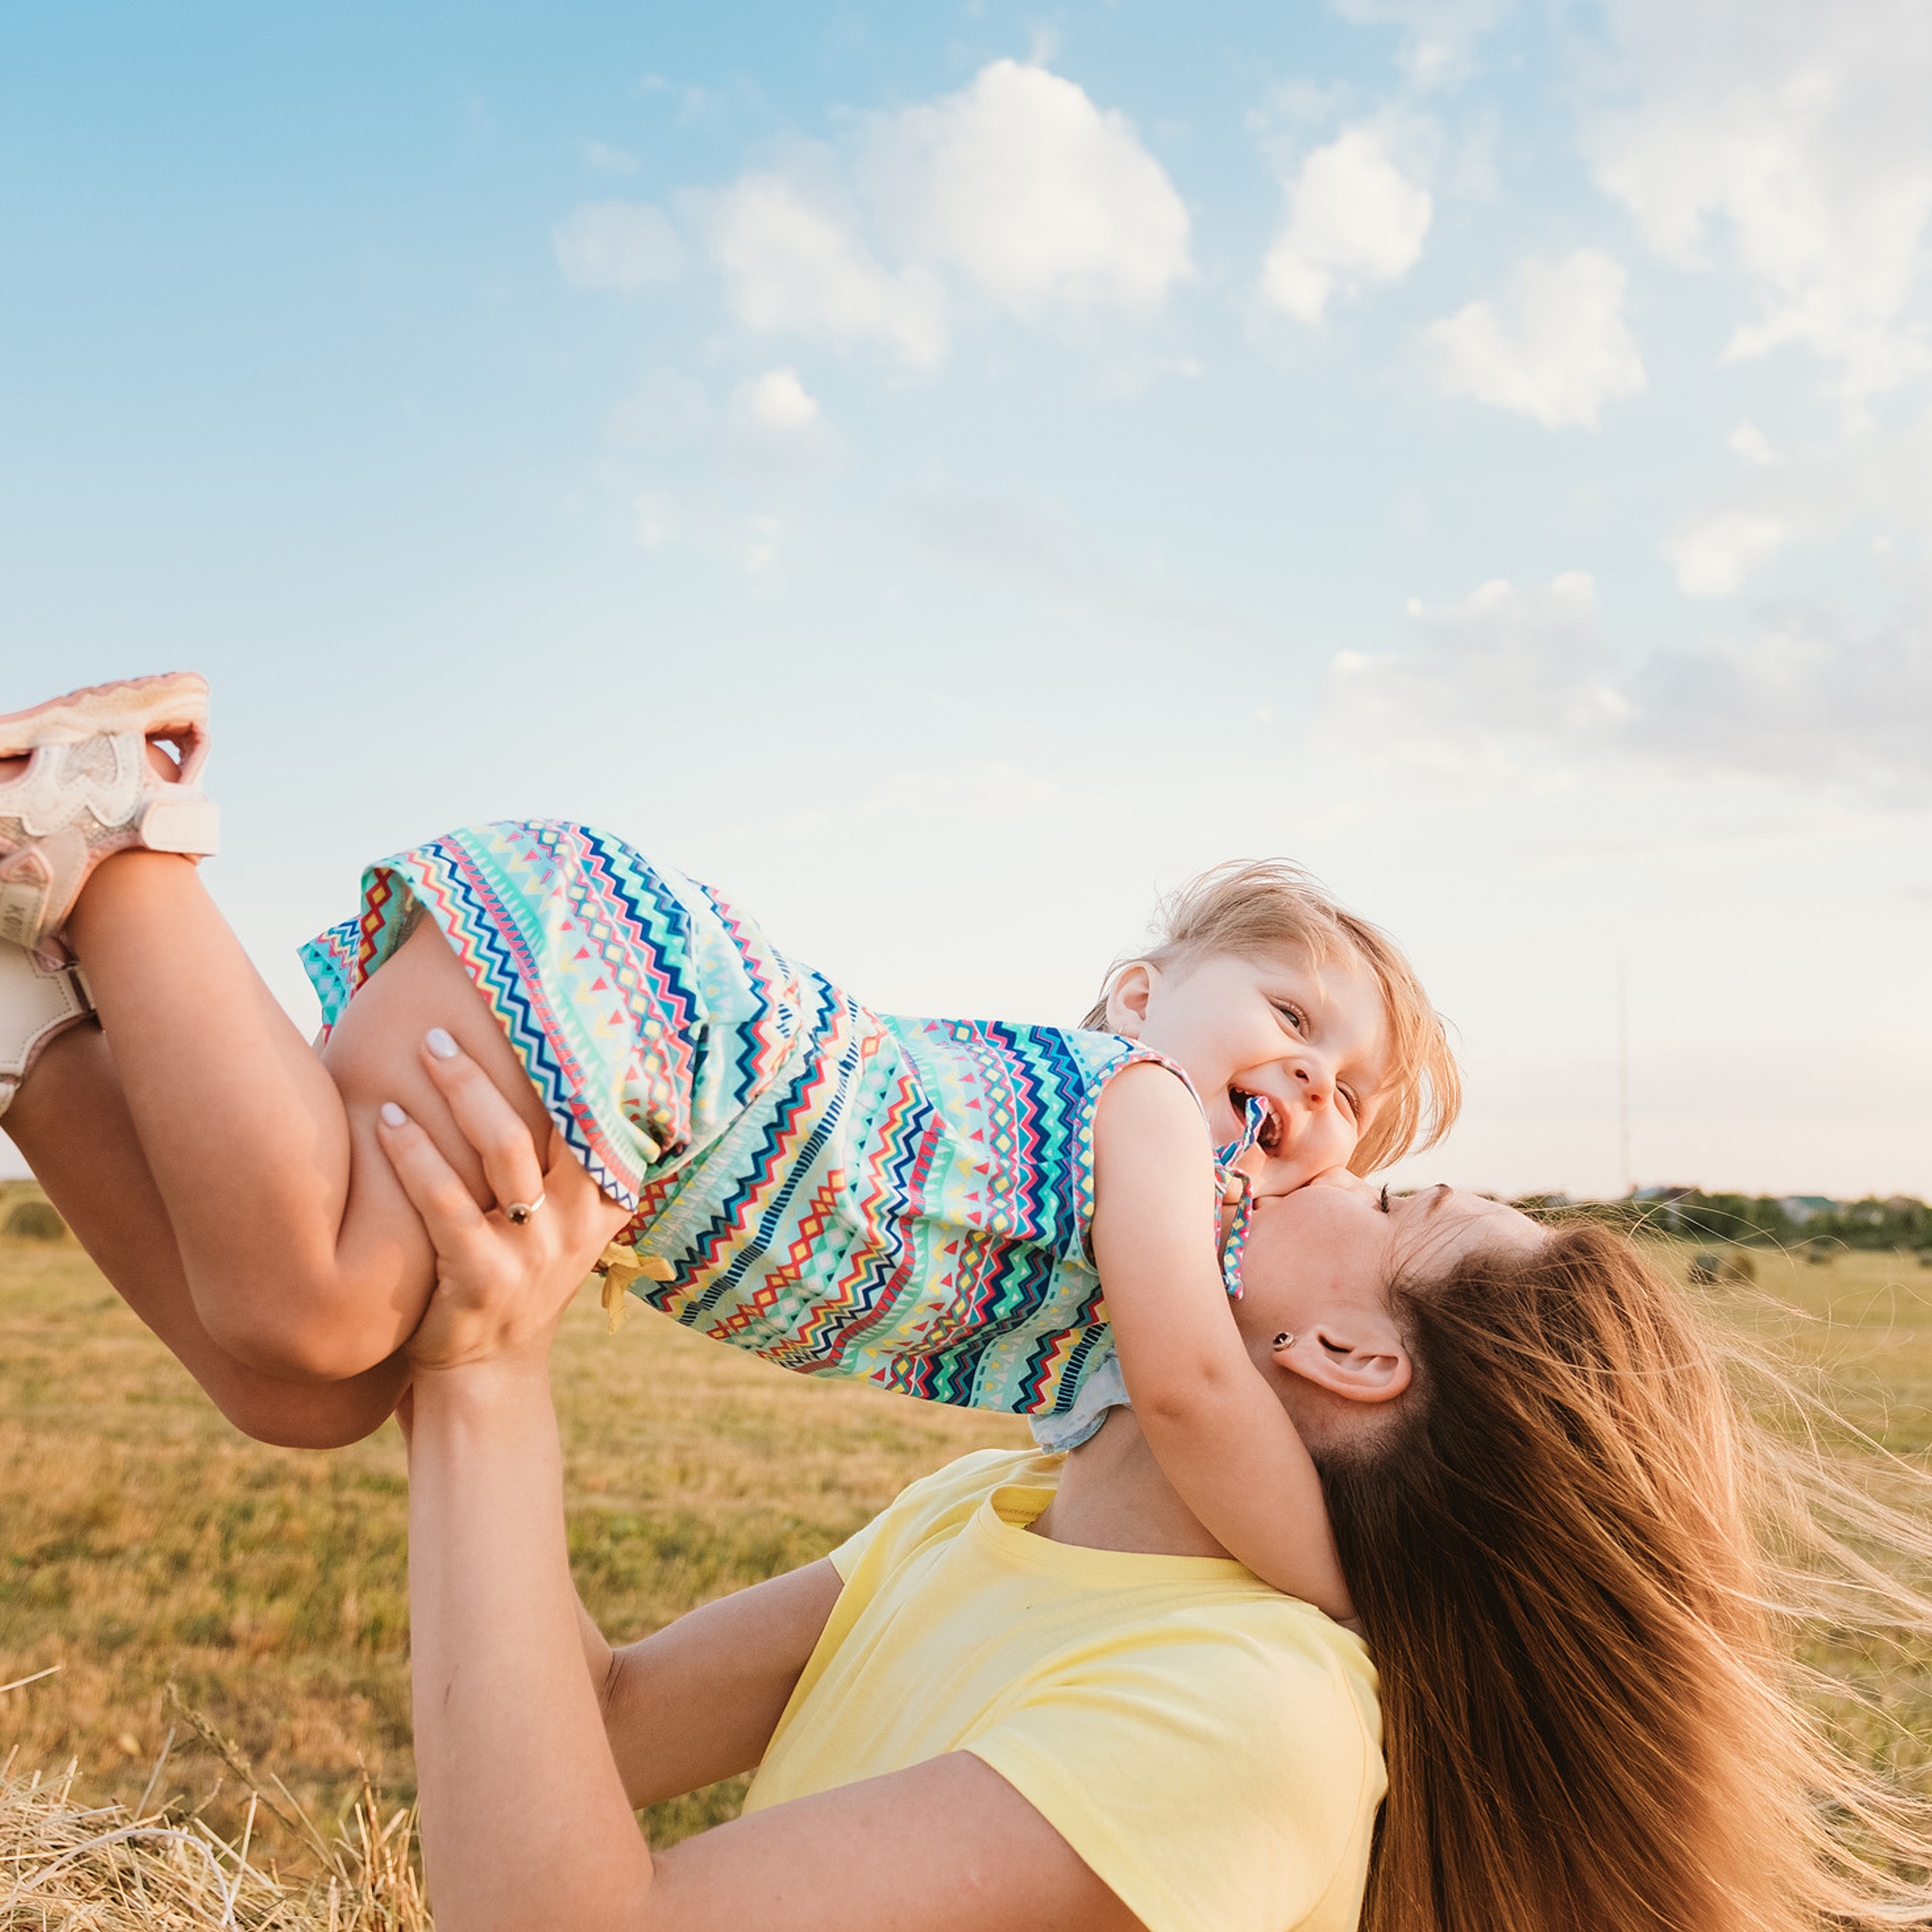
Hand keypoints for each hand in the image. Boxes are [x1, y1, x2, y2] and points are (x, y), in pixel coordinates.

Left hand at [375, 1032, 628, 1377]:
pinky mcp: (482, 1280)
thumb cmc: (505, 1273)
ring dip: (460, 1094)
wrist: (485, 1378)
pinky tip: (384, 1122)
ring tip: (423, 1052)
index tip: (563, 1002)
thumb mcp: (554, 1222)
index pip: (600, 1113)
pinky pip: (447, 1205)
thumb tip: (502, 1063)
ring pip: (504, 1150)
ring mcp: (534, 1252)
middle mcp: (577, 1222)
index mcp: (602, 1200)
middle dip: (501, 1066)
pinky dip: (413, 1156)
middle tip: (448, 1026)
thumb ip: (550, 1158)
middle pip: (550, 1119)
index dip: (585, 1058)